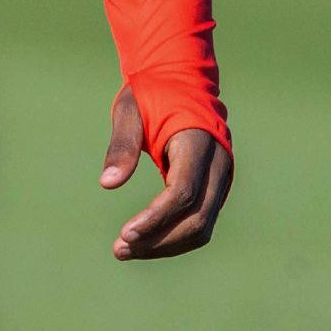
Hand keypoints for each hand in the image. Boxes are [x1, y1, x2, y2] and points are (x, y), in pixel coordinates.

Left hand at [99, 85, 231, 260]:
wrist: (181, 80)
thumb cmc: (151, 92)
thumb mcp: (129, 110)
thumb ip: (122, 145)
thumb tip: (107, 184)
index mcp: (198, 141)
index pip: (183, 192)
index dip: (156, 218)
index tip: (125, 234)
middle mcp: (218, 163)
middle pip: (197, 218)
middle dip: (159, 240)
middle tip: (118, 249)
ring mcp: (222, 177)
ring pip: (202, 227)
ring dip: (166, 245)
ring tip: (126, 250)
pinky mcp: (216, 187)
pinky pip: (201, 221)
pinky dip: (174, 236)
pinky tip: (145, 240)